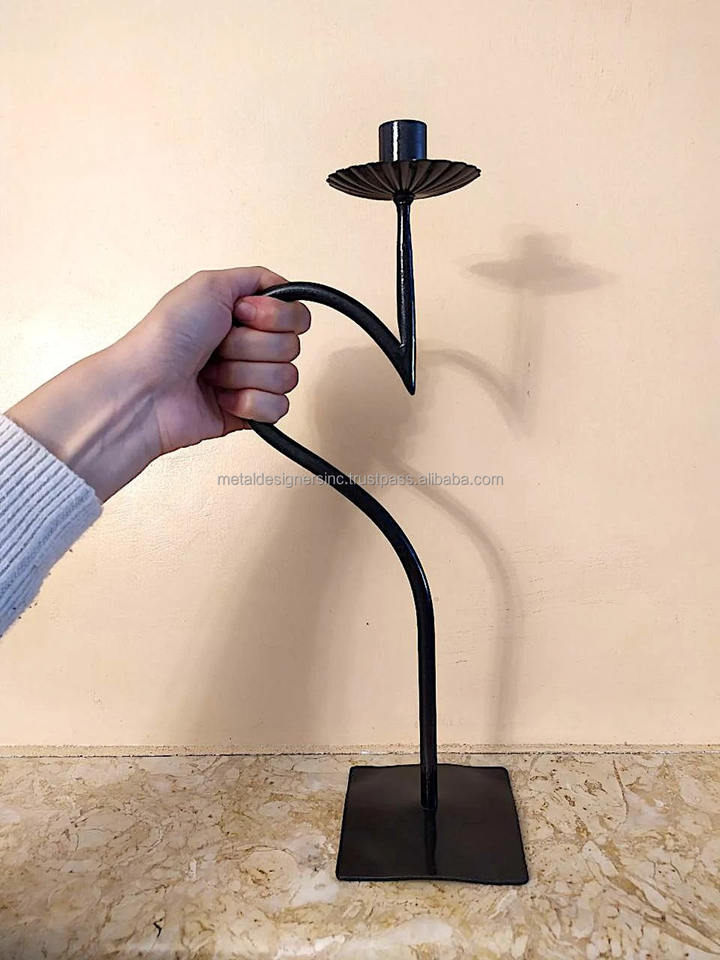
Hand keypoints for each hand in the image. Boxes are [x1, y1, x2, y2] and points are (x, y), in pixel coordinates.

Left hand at [6, 267, 310, 500]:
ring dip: (243, 374)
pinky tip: (222, 398)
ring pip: (286, 378)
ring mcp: (251, 380)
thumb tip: (283, 285)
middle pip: (291, 346)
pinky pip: (278, 408)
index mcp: (244, 314)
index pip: (296, 314)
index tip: (240, 314)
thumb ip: (256, 277)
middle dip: (250, 346)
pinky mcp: (249, 412)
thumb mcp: (207, 284)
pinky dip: (248, 403)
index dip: (274, 316)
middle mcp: (250, 345)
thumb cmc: (165, 339)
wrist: (145, 389)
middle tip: (216, 347)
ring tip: (212, 374)